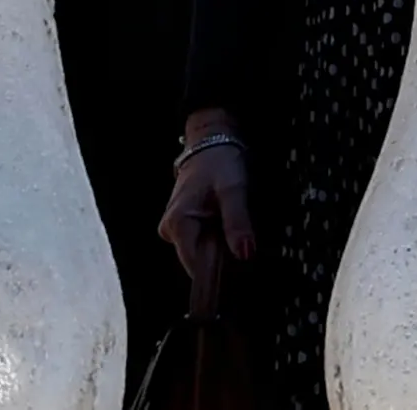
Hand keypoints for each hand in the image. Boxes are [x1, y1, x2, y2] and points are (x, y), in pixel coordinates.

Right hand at [156, 109, 253, 279]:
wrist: (211, 144)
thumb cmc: (220, 163)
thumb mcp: (234, 190)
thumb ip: (238, 222)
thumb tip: (244, 255)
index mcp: (177, 224)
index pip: (194, 265)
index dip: (218, 272)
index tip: (241, 273)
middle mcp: (170, 231)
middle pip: (199, 260)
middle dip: (223, 257)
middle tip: (246, 243)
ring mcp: (176, 229)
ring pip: (203, 252)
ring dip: (222, 247)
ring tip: (239, 232)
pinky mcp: (186, 226)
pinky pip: (204, 242)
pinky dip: (219, 239)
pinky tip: (231, 229)